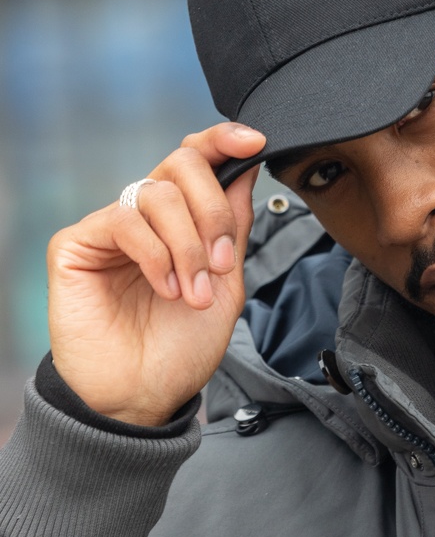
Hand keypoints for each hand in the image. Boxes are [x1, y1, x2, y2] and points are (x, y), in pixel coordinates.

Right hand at [47, 123, 265, 425]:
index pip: (197, 160)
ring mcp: (110, 228)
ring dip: (188, 244)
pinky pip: (125, 220)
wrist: (145, 395)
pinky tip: (166, 287)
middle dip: (213, 209)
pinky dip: (156, 253)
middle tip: (222, 262)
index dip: (224, 141)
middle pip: (181, 163)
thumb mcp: (226, 282)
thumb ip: (235, 224)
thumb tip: (248, 166)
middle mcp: (145, 216)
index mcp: (181, 220)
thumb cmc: (182, 346)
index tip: (256, 142)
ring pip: (158, 193)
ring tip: (192, 292)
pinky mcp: (76, 244)